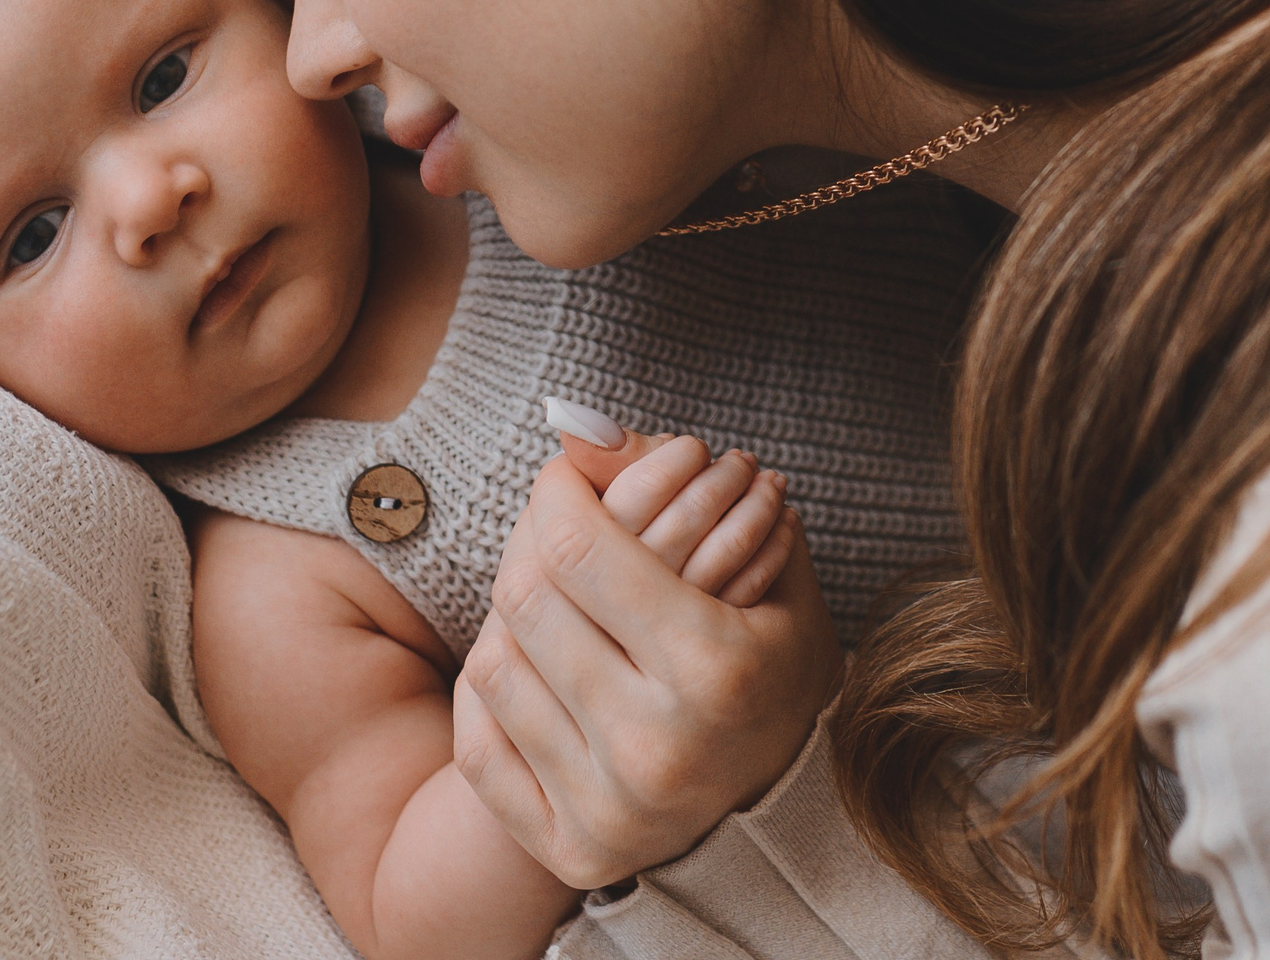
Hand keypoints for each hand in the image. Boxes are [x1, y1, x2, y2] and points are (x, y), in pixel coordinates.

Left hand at [453, 430, 842, 888]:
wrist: (790, 808)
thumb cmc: (776, 661)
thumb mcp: (766, 561)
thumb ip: (670, 479)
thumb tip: (570, 421)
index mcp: (714, 669)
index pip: (579, 548)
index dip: (558, 492)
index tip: (569, 478)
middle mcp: (656, 746)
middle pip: (526, 600)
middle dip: (533, 543)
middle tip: (559, 531)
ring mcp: (609, 807)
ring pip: (494, 663)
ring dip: (516, 617)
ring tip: (559, 603)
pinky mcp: (571, 848)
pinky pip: (479, 742)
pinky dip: (492, 695)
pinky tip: (536, 669)